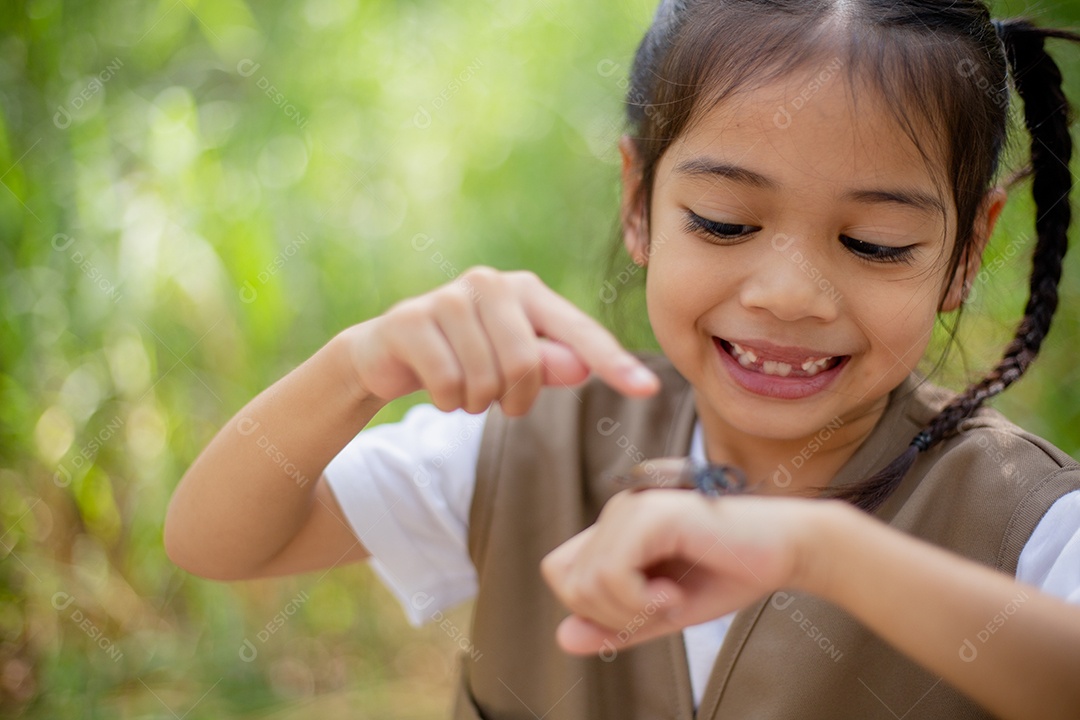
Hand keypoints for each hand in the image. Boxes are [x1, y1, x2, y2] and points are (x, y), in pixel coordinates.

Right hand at [341, 267, 660, 414]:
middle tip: (496, 399)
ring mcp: (448, 298)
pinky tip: (437, 385)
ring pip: (487, 379)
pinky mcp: (411, 320)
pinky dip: (446, 401)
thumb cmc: (465, 356)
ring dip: (476, 402)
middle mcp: (490, 283)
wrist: (388, 352)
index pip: (580, 332)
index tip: (649, 389)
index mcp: (527, 291)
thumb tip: (582, 368)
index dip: (614, 363)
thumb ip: (551, 364)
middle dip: (513, 399)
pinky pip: (448, 384)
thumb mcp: (512, 361)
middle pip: (528, 365)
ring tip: (462, 385)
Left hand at [541, 490, 825, 654]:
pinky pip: (612, 573)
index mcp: (616, 529)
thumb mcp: (662, 614)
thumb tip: (562, 638)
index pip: (560, 571)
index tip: (637, 613)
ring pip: (587, 581)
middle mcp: (617, 511)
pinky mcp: (652, 513)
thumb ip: (614, 626)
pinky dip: (640, 600)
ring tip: (672, 600)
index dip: (587, 606)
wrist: (786, 551)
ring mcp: (633, 507)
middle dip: (610, 616)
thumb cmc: (728, 574)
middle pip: (568, 582)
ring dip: (631, 610)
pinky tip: (675, 595)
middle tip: (660, 610)